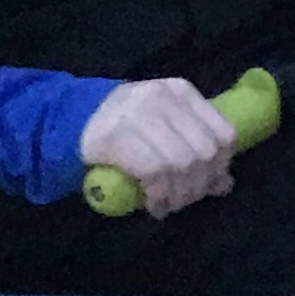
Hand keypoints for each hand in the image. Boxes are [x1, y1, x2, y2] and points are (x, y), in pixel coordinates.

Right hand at [80, 77, 236, 217]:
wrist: (69, 123)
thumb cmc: (124, 131)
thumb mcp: (164, 131)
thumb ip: (194, 149)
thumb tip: (225, 184)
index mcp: (181, 92)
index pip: (224, 134)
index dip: (221, 167)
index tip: (207, 185)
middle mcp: (162, 97)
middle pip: (204, 152)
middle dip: (198, 186)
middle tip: (182, 200)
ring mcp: (138, 114)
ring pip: (182, 163)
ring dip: (178, 194)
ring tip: (167, 204)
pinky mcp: (115, 136)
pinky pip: (155, 171)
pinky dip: (159, 194)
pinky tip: (153, 203)